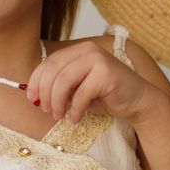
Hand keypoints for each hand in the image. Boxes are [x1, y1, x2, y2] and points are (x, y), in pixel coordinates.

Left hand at [27, 40, 154, 124]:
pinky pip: (81, 94)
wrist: (137, 101)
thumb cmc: (105, 96)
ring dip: (57, 102)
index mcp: (78, 50)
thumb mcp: (77, 89)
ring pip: (63, 81)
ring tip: (59, 116)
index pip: (48, 62)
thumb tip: (33, 94)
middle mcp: (87, 50)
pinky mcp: (106, 73)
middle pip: (53, 71)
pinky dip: (75, 110)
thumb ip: (59, 86)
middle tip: (46, 111)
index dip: (36, 81)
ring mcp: (98, 59)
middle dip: (45, 94)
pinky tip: (75, 119)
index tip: (32, 99)